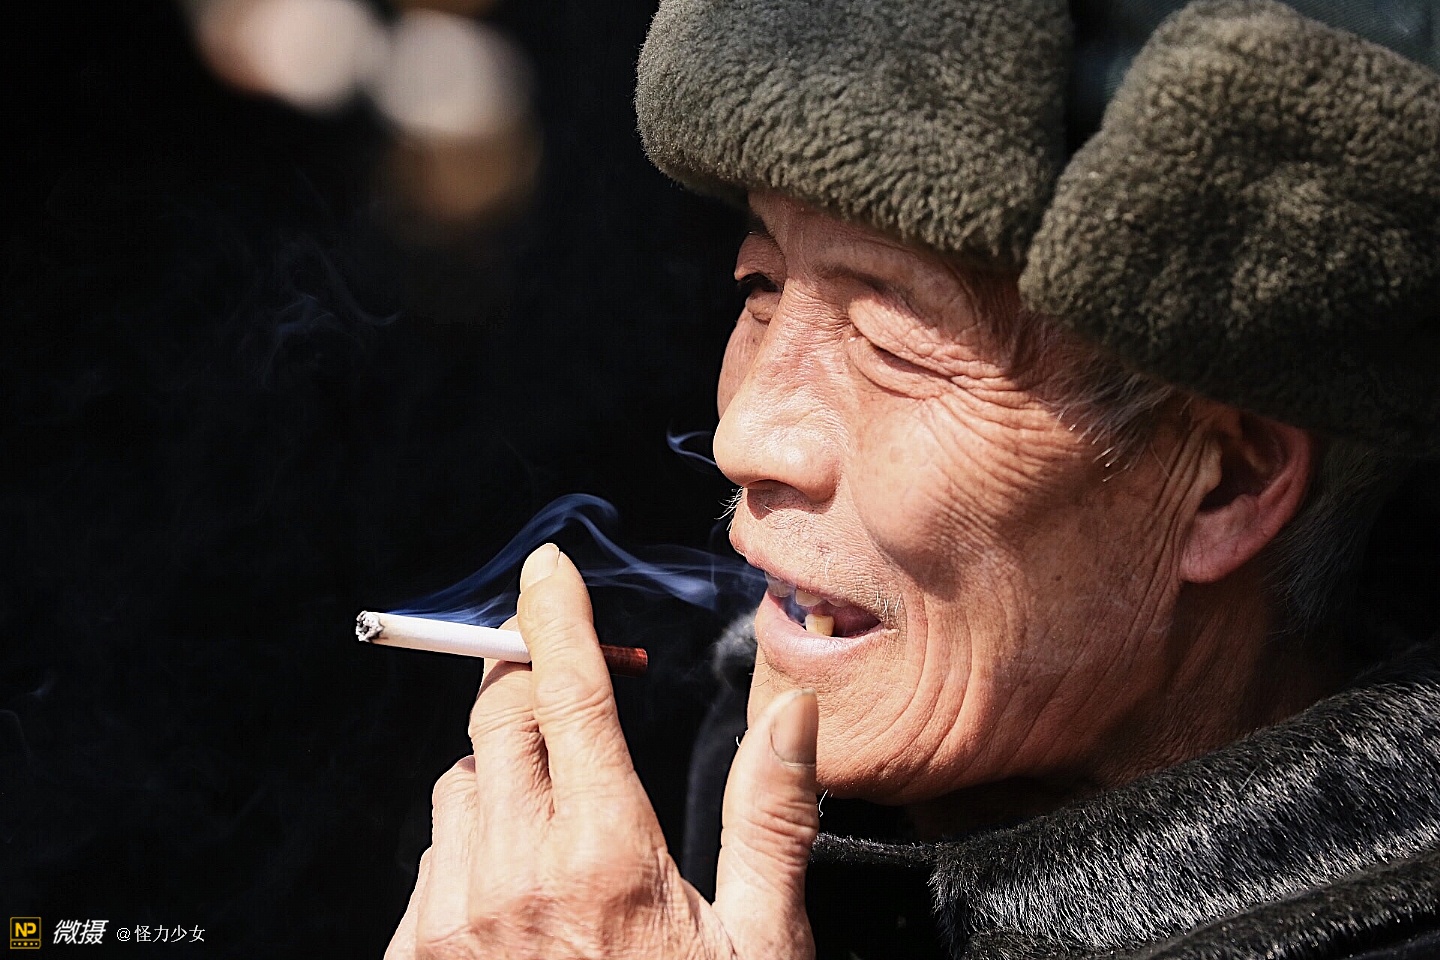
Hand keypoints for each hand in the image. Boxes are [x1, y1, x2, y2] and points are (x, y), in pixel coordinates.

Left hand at [385, 543, 820, 959]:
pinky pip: (428, 861)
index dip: (560, 618)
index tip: (549, 569)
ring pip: (458, 785)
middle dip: (532, 686)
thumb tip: (789, 713)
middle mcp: (512, 875)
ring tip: (558, 816)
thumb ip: (772, 821)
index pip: (572, 697)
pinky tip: (517, 891)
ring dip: (501, 771)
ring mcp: (450, 923)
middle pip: (498, 720)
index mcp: (606, 856)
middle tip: (573, 697)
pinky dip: (467, 846)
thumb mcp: (760, 949)